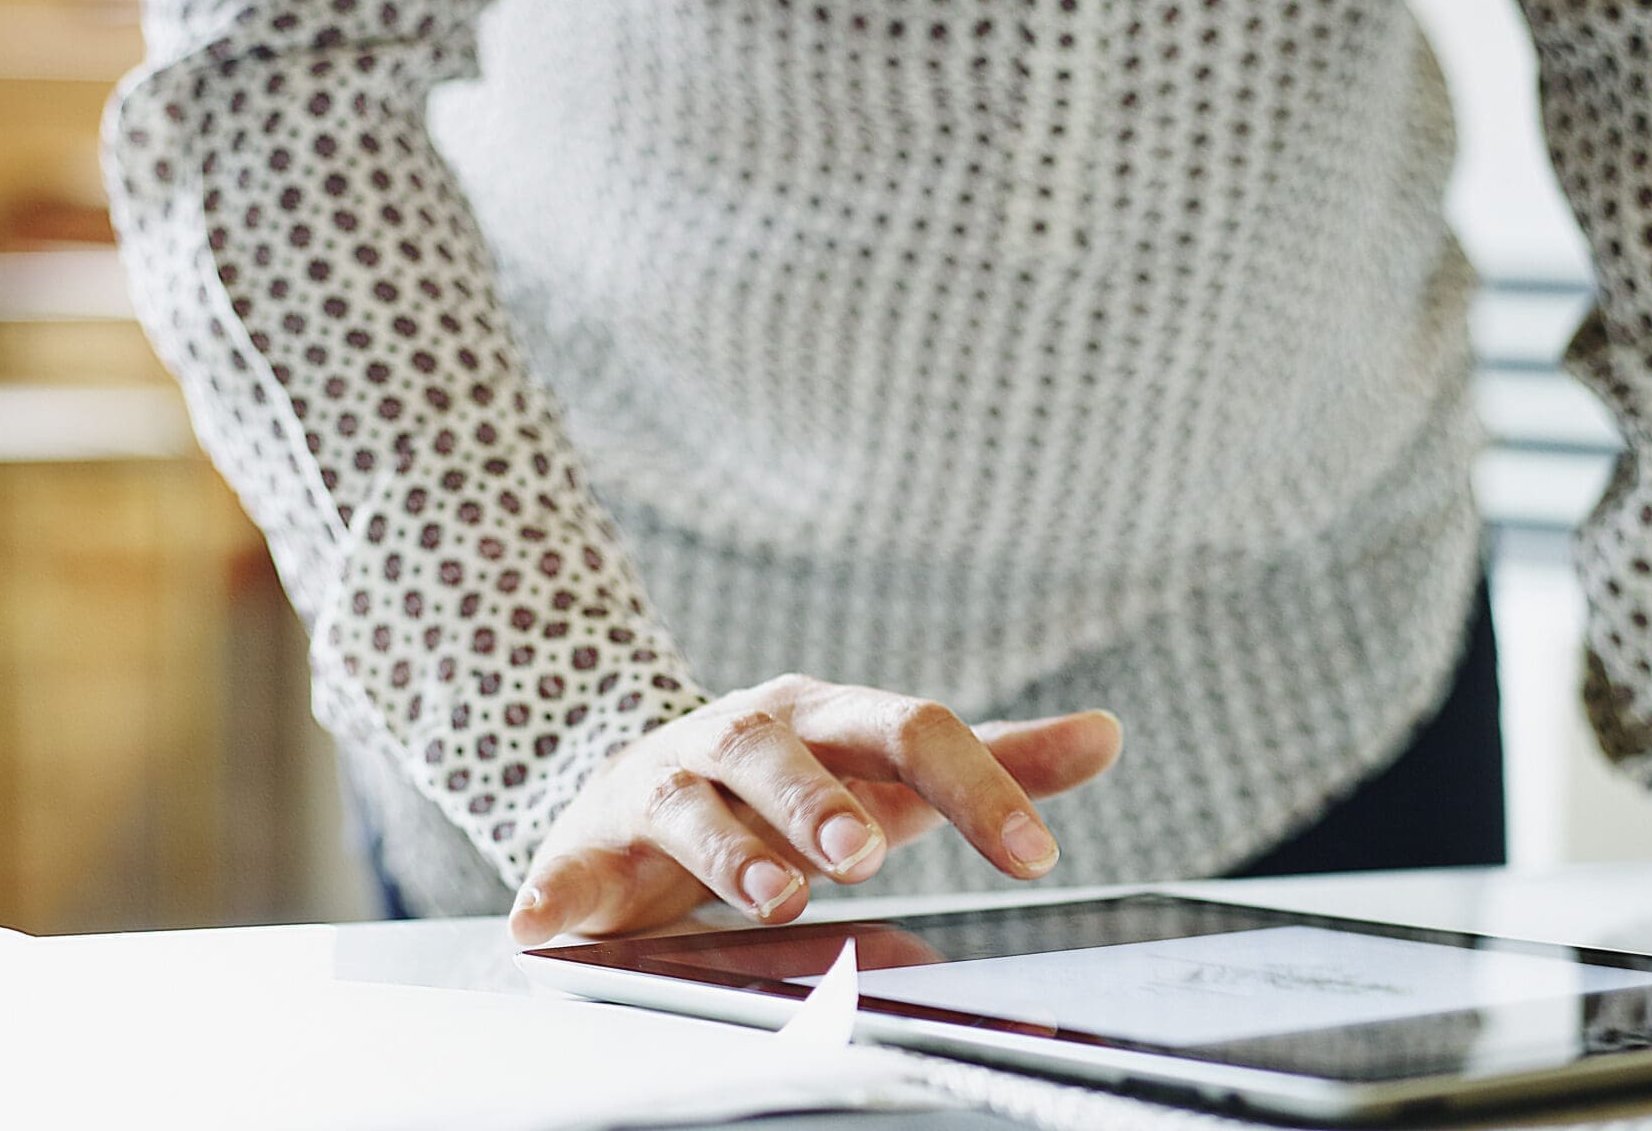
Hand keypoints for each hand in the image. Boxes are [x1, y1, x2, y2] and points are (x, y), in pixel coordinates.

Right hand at [507, 674, 1123, 942]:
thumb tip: (1108, 733)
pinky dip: (553, 904)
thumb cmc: (793, 787)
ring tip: (777, 894)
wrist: (637, 782)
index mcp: (822, 719)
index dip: (975, 788)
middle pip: (779, 751)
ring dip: (728, 848)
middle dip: (820, 797)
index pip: (907, 730)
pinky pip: (565, 871)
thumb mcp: (892, 771)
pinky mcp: (588, 848)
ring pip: (690, 803)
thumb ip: (998, 761)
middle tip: (864, 849)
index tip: (1035, 854)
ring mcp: (659, 789)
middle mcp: (739, 740)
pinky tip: (543, 932)